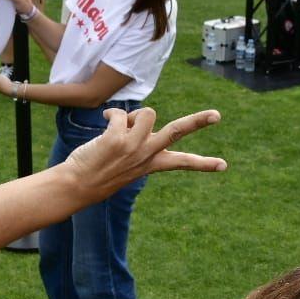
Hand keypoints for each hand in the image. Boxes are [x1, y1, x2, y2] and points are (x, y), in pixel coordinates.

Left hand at [61, 107, 225, 200]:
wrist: (75, 185)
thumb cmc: (97, 171)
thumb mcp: (124, 159)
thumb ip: (137, 138)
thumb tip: (143, 115)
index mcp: (151, 164)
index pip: (182, 163)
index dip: (204, 163)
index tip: (223, 166)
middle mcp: (145, 155)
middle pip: (177, 132)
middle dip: (198, 122)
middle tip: (217, 115)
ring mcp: (133, 147)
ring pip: (147, 113)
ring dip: (132, 115)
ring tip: (118, 127)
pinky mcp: (117, 139)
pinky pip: (120, 113)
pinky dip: (110, 114)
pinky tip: (104, 122)